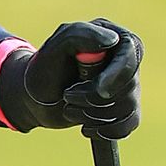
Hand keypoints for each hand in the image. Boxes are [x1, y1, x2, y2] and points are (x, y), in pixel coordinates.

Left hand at [0, 19, 142, 139]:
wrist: (35, 98)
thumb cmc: (42, 70)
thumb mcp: (52, 49)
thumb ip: (78, 35)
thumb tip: (113, 39)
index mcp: (110, 34)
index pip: (130, 55)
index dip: (118, 76)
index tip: (99, 90)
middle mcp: (123, 57)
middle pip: (129, 86)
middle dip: (94, 98)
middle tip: (67, 95)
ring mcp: (127, 83)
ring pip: (129, 108)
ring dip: (94, 115)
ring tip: (70, 108)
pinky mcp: (126, 106)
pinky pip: (129, 124)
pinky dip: (106, 130)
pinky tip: (87, 127)